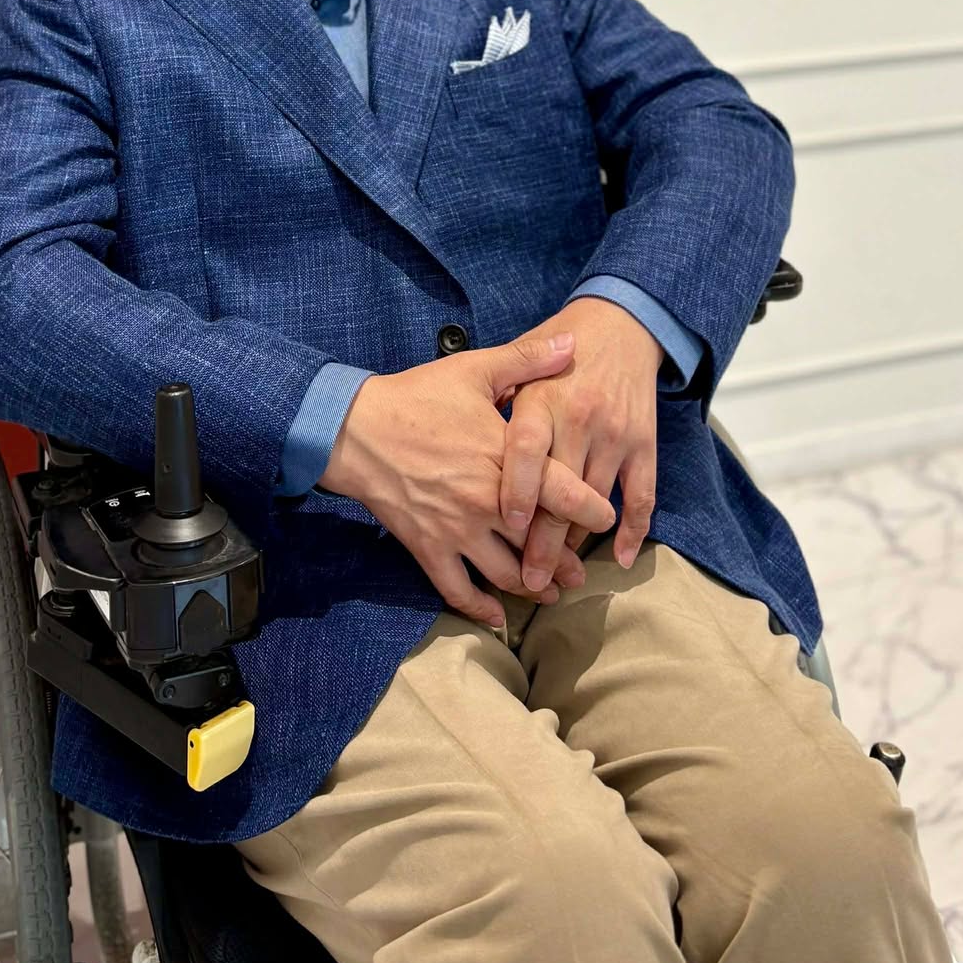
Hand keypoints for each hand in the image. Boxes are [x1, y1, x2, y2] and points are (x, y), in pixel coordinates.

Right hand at [318, 331, 616, 628]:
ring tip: (550, 592)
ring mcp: (456, 530)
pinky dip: (480, 609)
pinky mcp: (428, 548)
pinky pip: (458, 590)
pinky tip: (496, 617)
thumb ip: (527, 359)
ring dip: (532, 588)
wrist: (354, 428)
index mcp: (503, 458)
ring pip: (506, 574)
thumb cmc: (416, 396)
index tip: (608, 516)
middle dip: (567, 561)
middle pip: (540, 544)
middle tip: (583, 571)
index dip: (593, 510)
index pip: (563, 493)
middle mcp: (486, 501)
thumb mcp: (474, 369)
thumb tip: (572, 344)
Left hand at [499, 297, 659, 592]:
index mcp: (541, 399)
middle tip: (530, 581)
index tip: (506, 525)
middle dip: (545, 542)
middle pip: (560, 491)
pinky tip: (619, 558)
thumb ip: (489, 401)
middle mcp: (579, 418)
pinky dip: (633, 530)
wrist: (621, 322)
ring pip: (597, 502)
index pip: (526, 451)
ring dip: (578, 543)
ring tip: (559, 577)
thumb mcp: (516, 360)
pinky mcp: (644, 442)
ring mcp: (614, 433)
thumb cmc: (560, 344)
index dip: (517, 491)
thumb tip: (458, 438)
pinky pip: (642, 494)